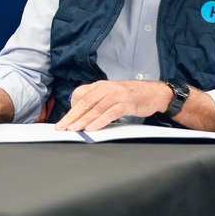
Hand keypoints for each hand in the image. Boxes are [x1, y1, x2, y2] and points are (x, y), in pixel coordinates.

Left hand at [54, 79, 170, 131]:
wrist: (153, 92)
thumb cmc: (130, 95)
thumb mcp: (111, 94)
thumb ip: (97, 101)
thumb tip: (82, 115)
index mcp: (100, 85)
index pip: (80, 95)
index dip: (70, 108)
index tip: (64, 121)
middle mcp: (105, 88)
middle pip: (84, 103)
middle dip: (71, 116)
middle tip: (61, 127)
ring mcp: (116, 95)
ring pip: (95, 108)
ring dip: (82, 120)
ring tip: (73, 130)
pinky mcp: (125, 104)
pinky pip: (109, 113)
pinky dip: (99, 122)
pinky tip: (91, 129)